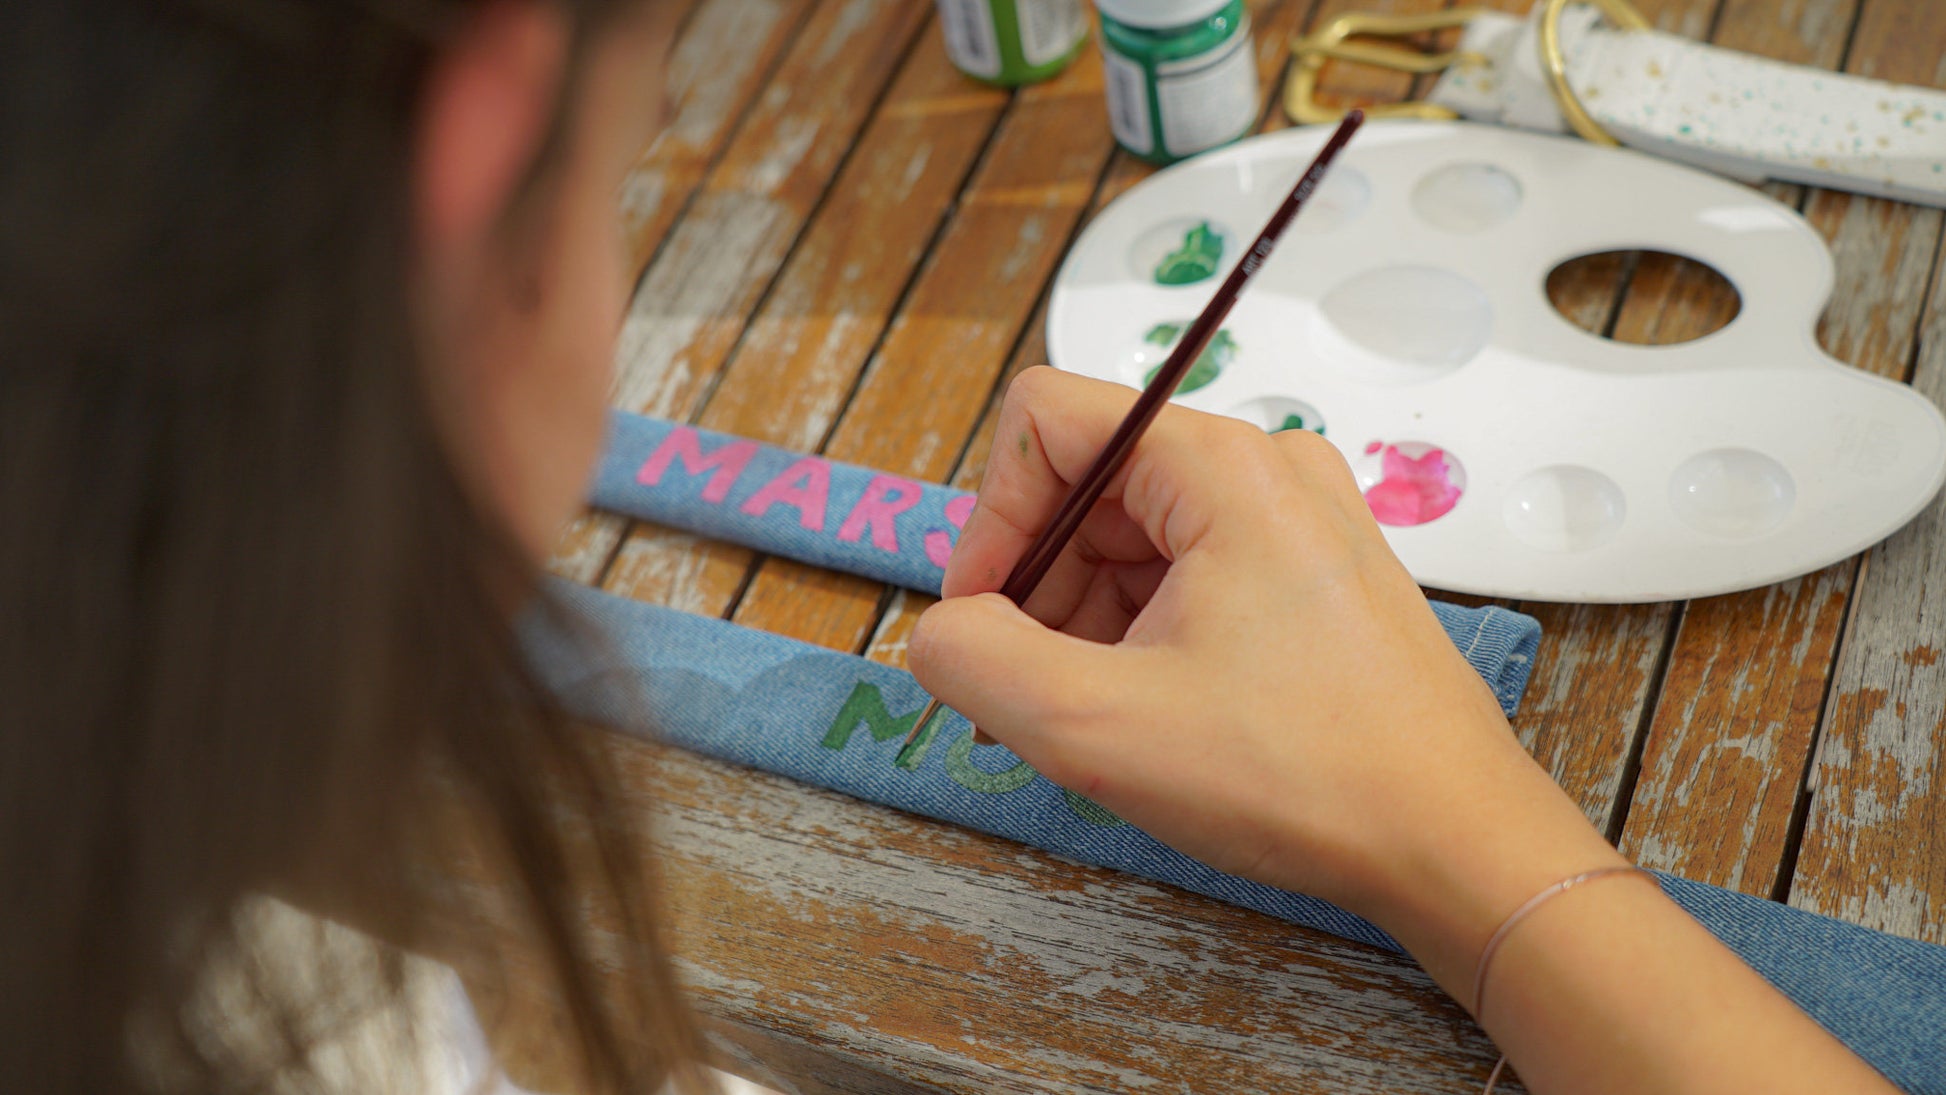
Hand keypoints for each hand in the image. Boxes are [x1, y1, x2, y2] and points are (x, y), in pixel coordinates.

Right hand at [910, 369, 1896, 1094]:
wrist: (1454, 841)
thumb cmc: (1296, 774)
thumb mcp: (1095, 725)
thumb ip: (976, 659)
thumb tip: (936, 633)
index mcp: (1220, 464)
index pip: (1045, 419)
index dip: (989, 519)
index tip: (985, 625)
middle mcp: (1266, 467)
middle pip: (1088, 481)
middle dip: (1038, 585)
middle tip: (1037, 693)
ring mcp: (1298, 520)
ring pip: (1133, 535)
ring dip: (1086, 620)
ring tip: (1102, 718)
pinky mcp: (1313, 576)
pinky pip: (1189, 573)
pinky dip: (1142, 635)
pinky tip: (1149, 714)